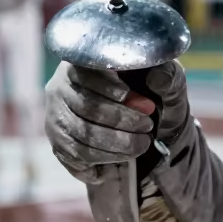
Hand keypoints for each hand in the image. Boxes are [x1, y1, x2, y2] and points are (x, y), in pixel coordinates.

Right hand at [44, 60, 189, 221]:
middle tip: (148, 127)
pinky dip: (100, 159)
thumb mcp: (164, 82)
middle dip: (122, 121)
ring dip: (115, 144)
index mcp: (83, 61)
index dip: (116, 90)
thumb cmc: (150, 94)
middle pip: (86, 106)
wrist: (141, 122)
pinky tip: (122, 158)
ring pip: (80, 134)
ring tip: (142, 144)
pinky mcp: (57, 141)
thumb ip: (167, 77)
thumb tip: (158, 77)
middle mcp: (60, 86)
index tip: (148, 105)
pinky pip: (75, 155)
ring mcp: (55, 114)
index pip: (90, 74)